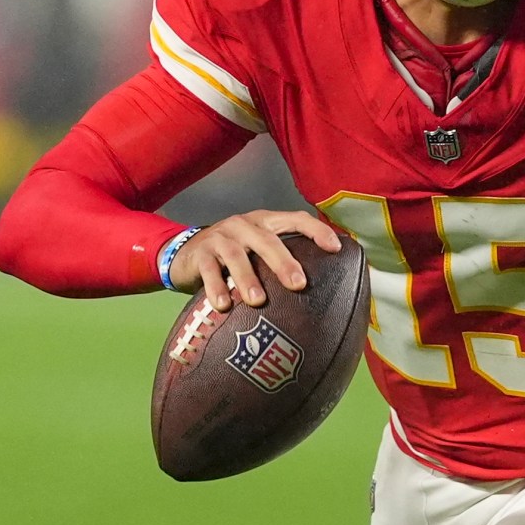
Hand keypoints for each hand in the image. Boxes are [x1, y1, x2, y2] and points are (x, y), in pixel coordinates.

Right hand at [170, 210, 344, 311]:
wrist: (188, 254)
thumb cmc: (234, 257)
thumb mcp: (258, 251)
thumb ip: (282, 261)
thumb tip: (321, 289)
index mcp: (265, 222)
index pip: (295, 219)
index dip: (316, 231)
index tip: (336, 248)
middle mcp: (245, 225)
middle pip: (267, 240)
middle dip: (284, 262)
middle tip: (299, 284)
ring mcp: (222, 237)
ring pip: (236, 256)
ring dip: (248, 279)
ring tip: (257, 301)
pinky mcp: (201, 253)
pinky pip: (209, 270)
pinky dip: (216, 288)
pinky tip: (223, 305)